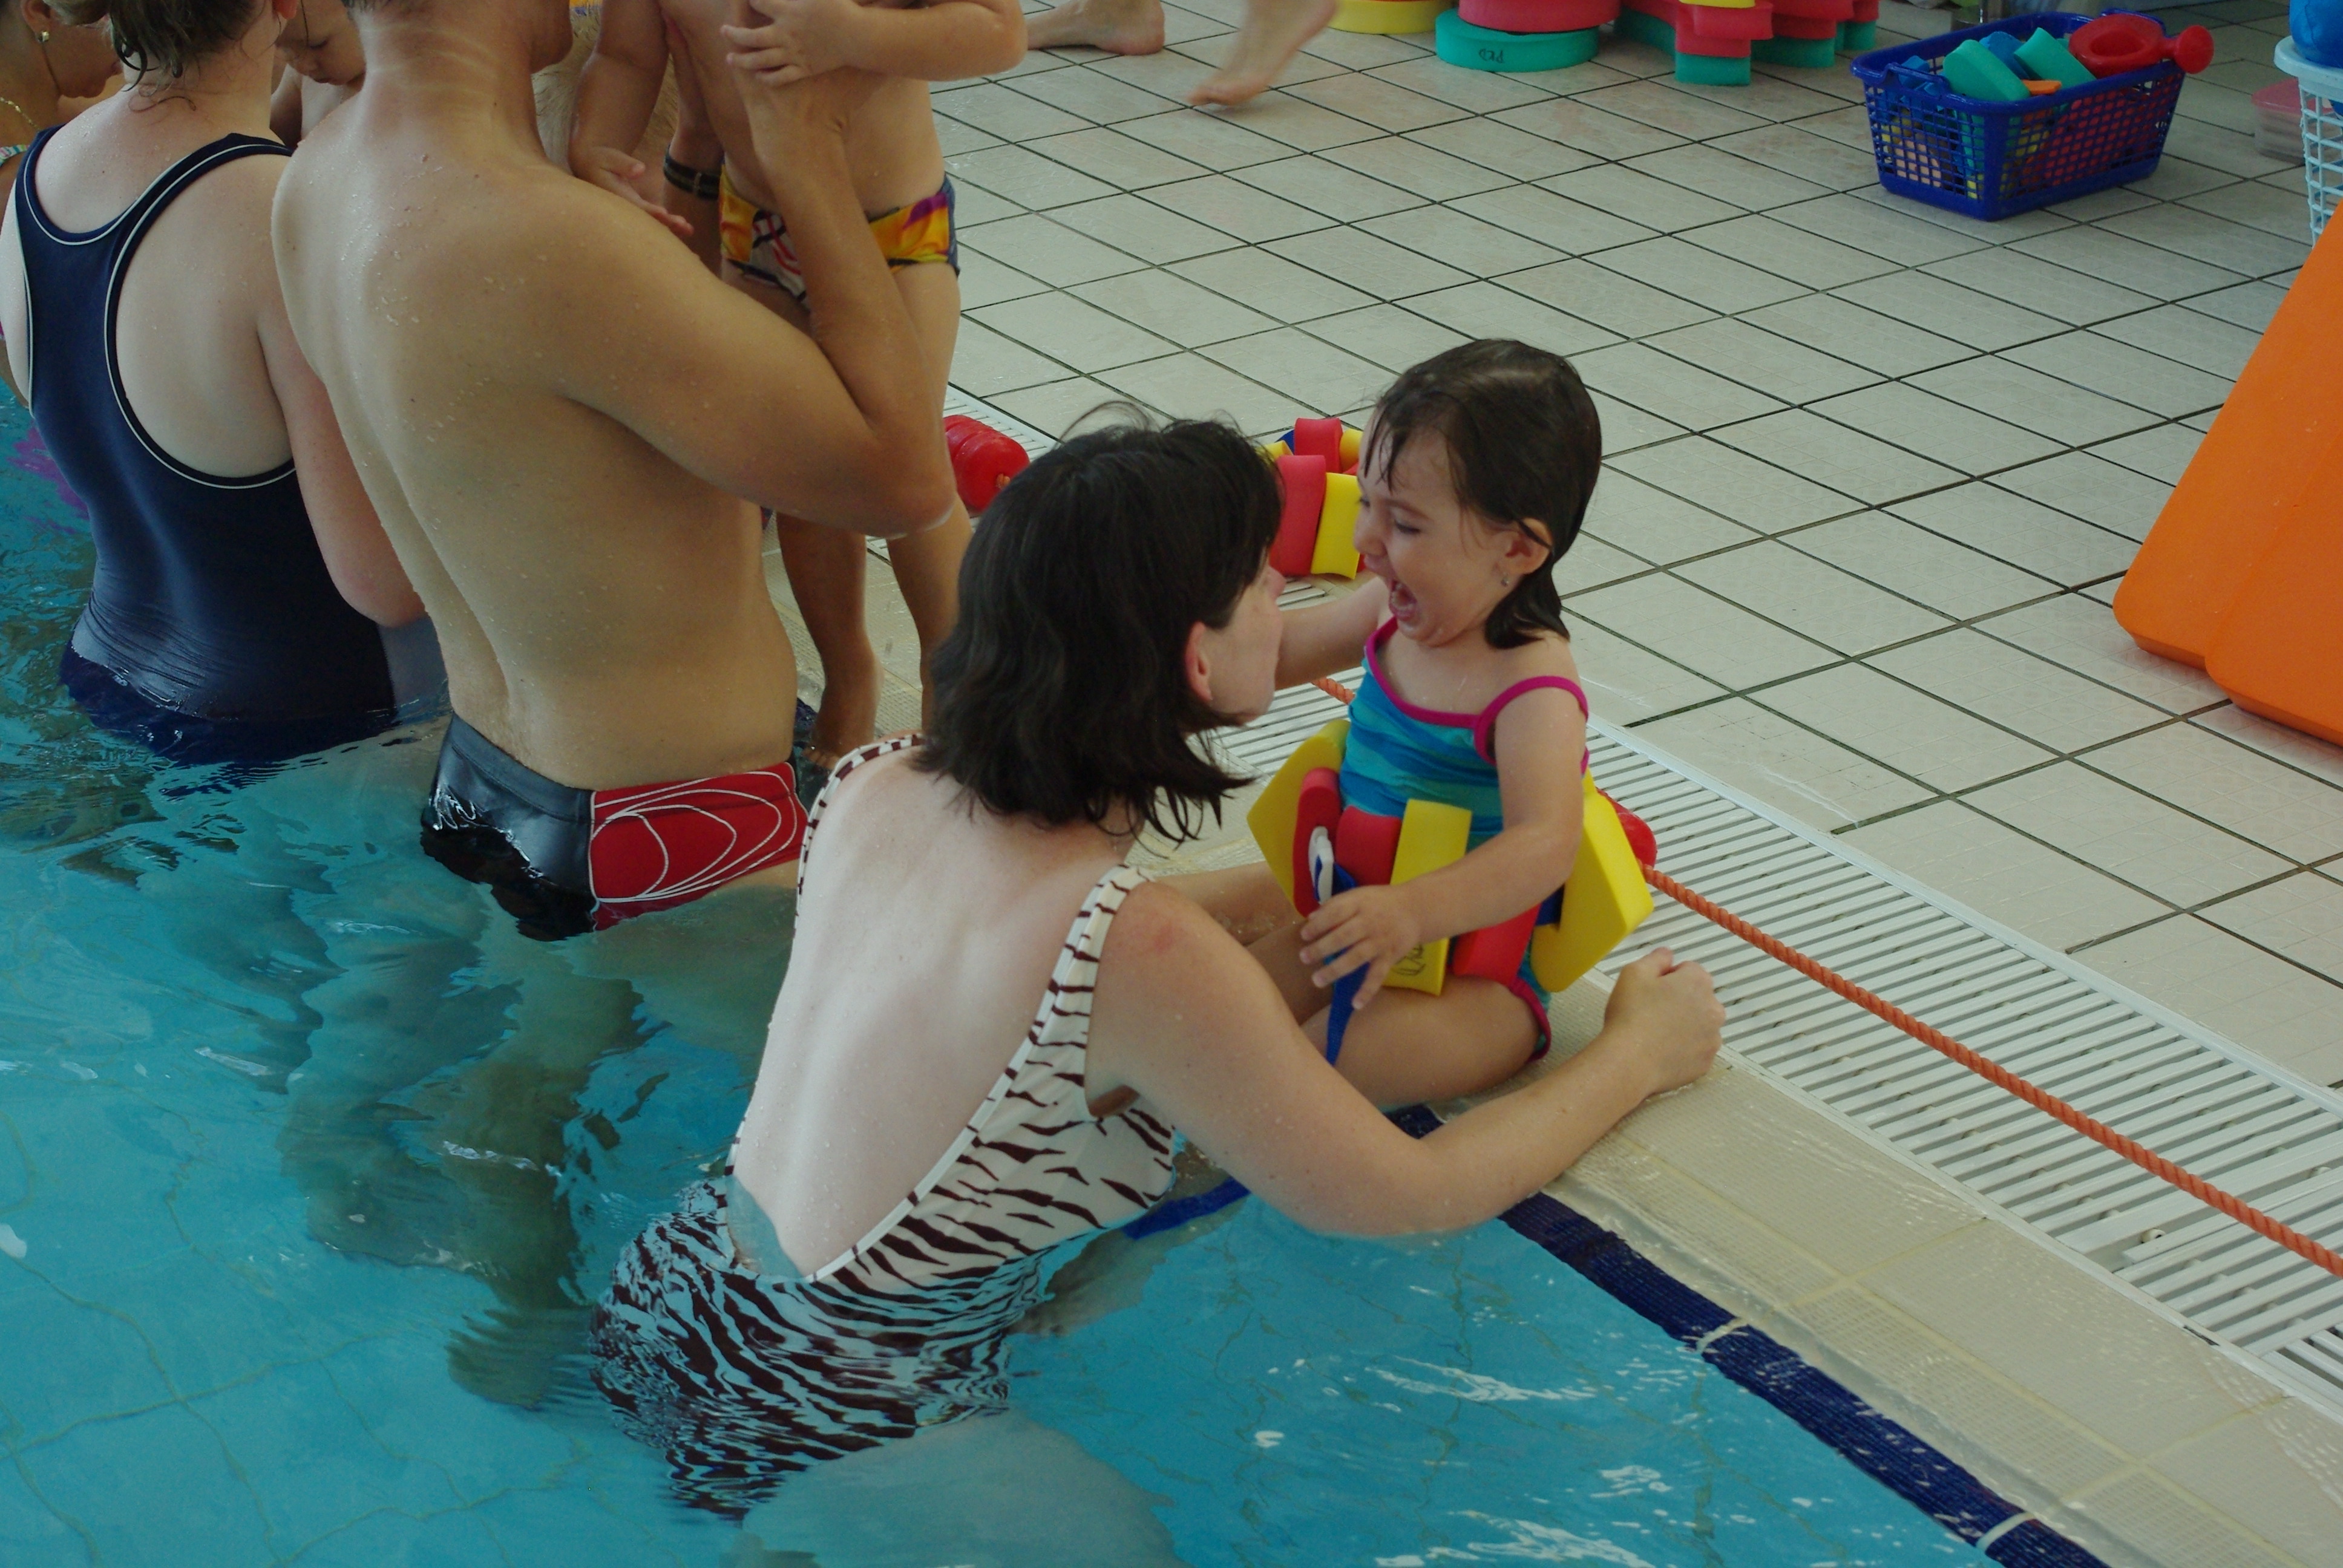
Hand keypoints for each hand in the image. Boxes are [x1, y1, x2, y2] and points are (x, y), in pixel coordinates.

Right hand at [573, 145, 694, 240]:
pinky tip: (684, 228)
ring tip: (689, 229)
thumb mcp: (608, 157)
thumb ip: (623, 163)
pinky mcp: (637, 209)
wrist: (591, 168)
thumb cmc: (600, 160)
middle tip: (684, 226)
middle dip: (666, 223)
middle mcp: (626, 208)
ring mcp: (632, 211)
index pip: (635, 206)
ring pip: (652, 222)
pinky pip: (654, 220)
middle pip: (647, 219)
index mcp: (617, 196)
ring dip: (671, 227)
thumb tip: (640, 169)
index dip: (649, 211)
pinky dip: (668, 224)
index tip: (663, 213)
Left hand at [722, 0, 867, 85]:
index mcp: (788, 11)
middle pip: (750, 36)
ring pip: (761, 59)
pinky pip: (781, 76)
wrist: (857, 36)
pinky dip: (767, 76)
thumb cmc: (840, 7)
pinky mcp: (804, 68)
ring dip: (743, 60)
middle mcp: (786, 34)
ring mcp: (794, 54)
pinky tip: (759, 75)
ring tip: (731, 59)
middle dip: (733, 34)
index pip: (758, 2)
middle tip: (724, 32)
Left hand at [1296, 883, 1423, 1011]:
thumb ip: (1335, 905)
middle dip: (1321, 948)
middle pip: (1343, 936)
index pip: (1336, 913)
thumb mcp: (1359, 895)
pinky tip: (1356, 1004)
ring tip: (1317, 980)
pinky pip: (1378, 975)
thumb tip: (1311, 918)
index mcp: (1359, 904)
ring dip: (1335, 970)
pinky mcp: (1390, 957)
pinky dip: (1368, 991)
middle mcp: (1370, 922)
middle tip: (1303, 958)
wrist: (1417, 909)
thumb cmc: (1381, 902)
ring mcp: (1381, 941)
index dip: (1319, 924)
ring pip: (1356, 957)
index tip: (1304, 935)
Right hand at [1599, 948, 1723, 1097]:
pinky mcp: (1706, 1062)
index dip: (1668, 977)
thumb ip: (1656, 958)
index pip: (1689, 970)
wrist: (1629, 1062)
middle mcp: (1714, 1008)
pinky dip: (1685, 1049)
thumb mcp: (1633, 973)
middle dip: (1681, 1001)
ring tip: (1656, 1034)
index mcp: (1698, 982)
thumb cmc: (1631, 1014)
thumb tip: (1667, 954)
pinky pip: (1697, 1049)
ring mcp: (1713, 1038)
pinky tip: (1663, 1051)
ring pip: (1700, 1025)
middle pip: (1699, 997)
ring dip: (1685, 1025)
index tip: (1651, 989)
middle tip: (1652, 1011)